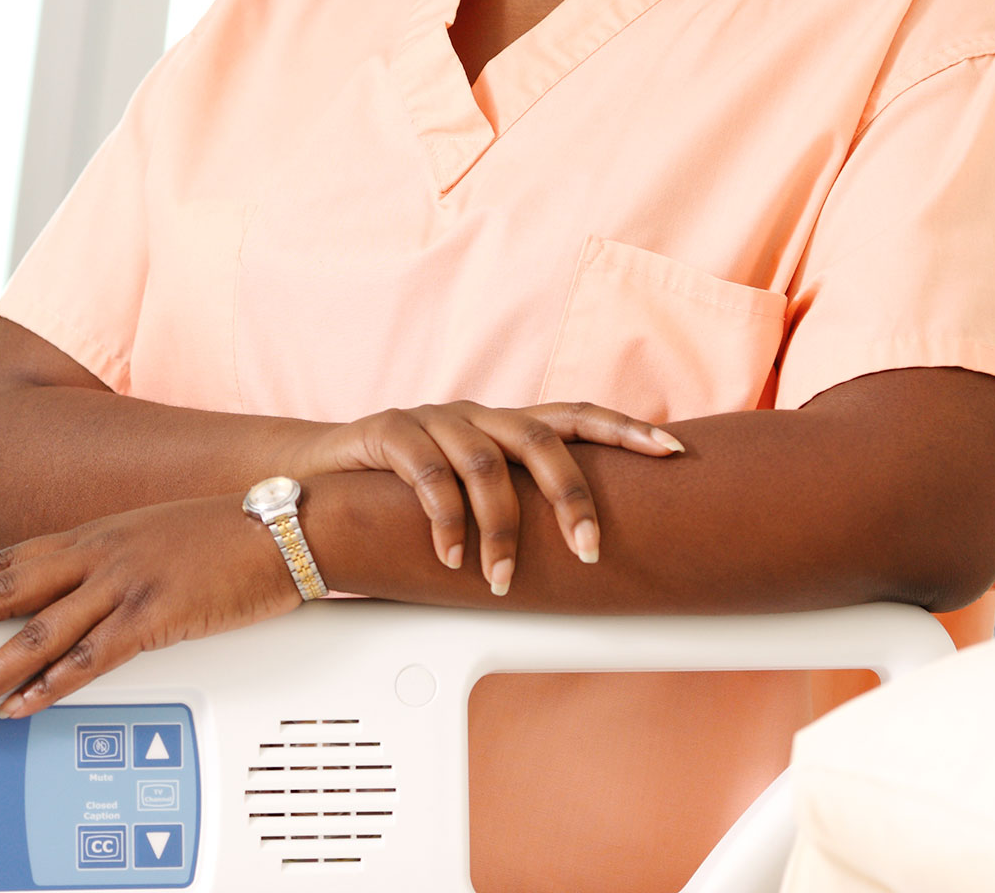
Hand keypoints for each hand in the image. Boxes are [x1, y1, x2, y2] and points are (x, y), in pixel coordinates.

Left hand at [0, 496, 298, 722]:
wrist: (286, 525)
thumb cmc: (227, 532)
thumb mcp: (153, 535)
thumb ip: (110, 559)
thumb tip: (77, 589)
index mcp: (96, 535)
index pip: (7, 558)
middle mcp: (100, 555)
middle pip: (6, 591)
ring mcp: (125, 584)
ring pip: (38, 634)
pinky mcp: (156, 616)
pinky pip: (92, 659)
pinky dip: (52, 686)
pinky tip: (23, 706)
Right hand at [289, 402, 681, 595]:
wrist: (320, 474)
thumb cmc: (404, 490)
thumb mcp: (467, 489)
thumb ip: (516, 500)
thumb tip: (584, 549)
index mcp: (504, 424)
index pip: (576, 415)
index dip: (625, 429)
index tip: (673, 451)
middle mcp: (476, 415)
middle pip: (540, 439)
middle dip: (571, 496)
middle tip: (589, 551)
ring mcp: (434, 420)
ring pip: (485, 464)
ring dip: (499, 528)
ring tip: (499, 579)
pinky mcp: (390, 432)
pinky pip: (427, 475)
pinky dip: (444, 520)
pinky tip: (450, 558)